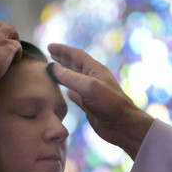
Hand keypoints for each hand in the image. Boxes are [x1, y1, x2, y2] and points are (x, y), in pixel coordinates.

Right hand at [47, 43, 153, 158]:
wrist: (122, 125)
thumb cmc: (109, 104)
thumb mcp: (88, 86)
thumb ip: (69, 77)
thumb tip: (52, 67)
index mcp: (95, 70)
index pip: (76, 55)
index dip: (62, 50)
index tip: (49, 46)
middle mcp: (93, 78)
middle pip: (75, 64)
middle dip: (62, 58)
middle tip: (49, 54)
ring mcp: (91, 92)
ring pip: (74, 79)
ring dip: (63, 73)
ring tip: (53, 70)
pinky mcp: (89, 105)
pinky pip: (75, 94)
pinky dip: (67, 90)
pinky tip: (63, 91)